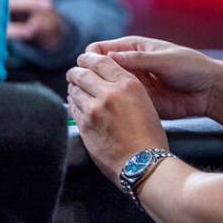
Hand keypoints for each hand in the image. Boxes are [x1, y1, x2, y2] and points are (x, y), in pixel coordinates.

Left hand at [67, 52, 166, 183]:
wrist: (142, 163)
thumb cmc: (149, 134)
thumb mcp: (144, 101)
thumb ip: (124, 87)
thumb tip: (105, 79)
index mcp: (128, 84)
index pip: (101, 61)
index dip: (89, 58)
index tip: (85, 59)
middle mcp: (109, 93)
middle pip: (82, 72)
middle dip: (76, 71)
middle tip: (74, 72)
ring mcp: (94, 110)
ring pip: (74, 89)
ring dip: (73, 86)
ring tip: (74, 87)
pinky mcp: (84, 126)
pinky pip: (72, 107)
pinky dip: (73, 102)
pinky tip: (76, 103)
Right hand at [87, 37, 218, 120]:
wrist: (209, 90)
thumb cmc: (191, 67)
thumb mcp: (164, 60)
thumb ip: (138, 60)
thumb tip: (109, 57)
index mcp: (134, 48)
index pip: (101, 49)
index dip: (91, 58)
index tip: (86, 69)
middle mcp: (130, 66)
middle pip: (100, 70)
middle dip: (89, 77)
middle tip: (82, 88)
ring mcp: (133, 84)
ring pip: (106, 88)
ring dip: (97, 94)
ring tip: (89, 102)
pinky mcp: (138, 101)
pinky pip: (118, 103)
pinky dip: (109, 107)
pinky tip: (101, 113)